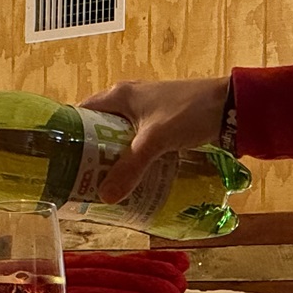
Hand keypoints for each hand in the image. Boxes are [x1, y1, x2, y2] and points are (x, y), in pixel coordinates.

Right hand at [80, 76, 229, 202]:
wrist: (232, 106)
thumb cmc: (190, 112)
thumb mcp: (155, 141)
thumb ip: (130, 168)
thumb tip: (104, 197)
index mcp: (119, 95)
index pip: (81, 112)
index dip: (69, 134)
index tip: (61, 160)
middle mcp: (129, 101)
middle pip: (98, 129)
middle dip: (91, 154)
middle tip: (81, 181)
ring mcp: (147, 114)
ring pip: (119, 139)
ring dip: (113, 160)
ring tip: (103, 186)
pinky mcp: (162, 126)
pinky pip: (138, 145)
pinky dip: (133, 161)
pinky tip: (133, 180)